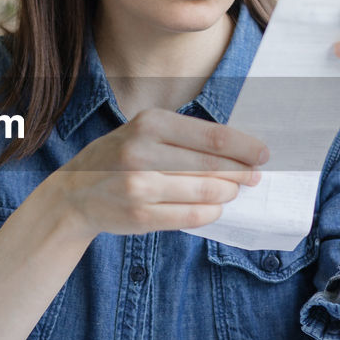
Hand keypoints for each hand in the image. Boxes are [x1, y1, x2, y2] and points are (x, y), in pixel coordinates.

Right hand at [47, 108, 266, 238]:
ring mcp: (141, 186)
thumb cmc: (119, 158)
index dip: (245, 148)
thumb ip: (184, 138)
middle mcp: (143, 152)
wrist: (75, 193)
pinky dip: (210, 213)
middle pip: (213, 166)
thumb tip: (239, 150)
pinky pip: (192, 217)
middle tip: (254, 177)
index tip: (264, 154)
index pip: (213, 137)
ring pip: (206, 193)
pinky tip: (214, 209)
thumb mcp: (145, 132)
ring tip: (231, 192)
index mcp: (150, 123)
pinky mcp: (141, 215)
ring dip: (227, 194)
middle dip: (241, 173)